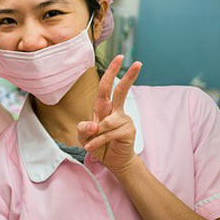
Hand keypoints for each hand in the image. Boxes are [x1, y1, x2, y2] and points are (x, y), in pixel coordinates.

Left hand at [77, 55, 141, 174]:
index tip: (120, 57)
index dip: (112, 71)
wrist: (112, 161)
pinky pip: (109, 133)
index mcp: (104, 107)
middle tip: (137, 63)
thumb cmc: (97, 145)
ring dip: (96, 135)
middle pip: (121, 91)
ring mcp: (123, 120)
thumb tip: (95, 124)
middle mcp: (115, 110)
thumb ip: (83, 128)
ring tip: (90, 144)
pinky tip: (93, 147)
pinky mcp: (128, 131)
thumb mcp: (83, 136)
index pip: (107, 86)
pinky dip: (98, 141)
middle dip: (128, 76)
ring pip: (107, 121)